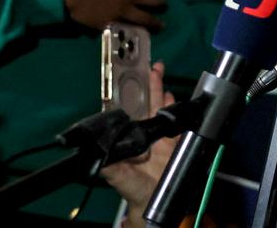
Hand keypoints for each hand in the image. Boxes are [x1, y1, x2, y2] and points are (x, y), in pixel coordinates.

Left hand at [101, 61, 177, 227]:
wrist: (163, 210)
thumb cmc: (139, 197)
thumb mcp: (124, 183)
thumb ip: (114, 170)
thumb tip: (99, 153)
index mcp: (129, 145)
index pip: (127, 117)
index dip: (128, 98)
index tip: (127, 80)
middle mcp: (144, 139)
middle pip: (145, 108)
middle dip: (147, 87)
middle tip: (150, 67)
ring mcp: (161, 141)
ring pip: (160, 111)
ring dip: (161, 93)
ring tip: (159, 72)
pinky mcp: (176, 145)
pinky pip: (177, 123)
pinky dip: (176, 109)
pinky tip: (173, 96)